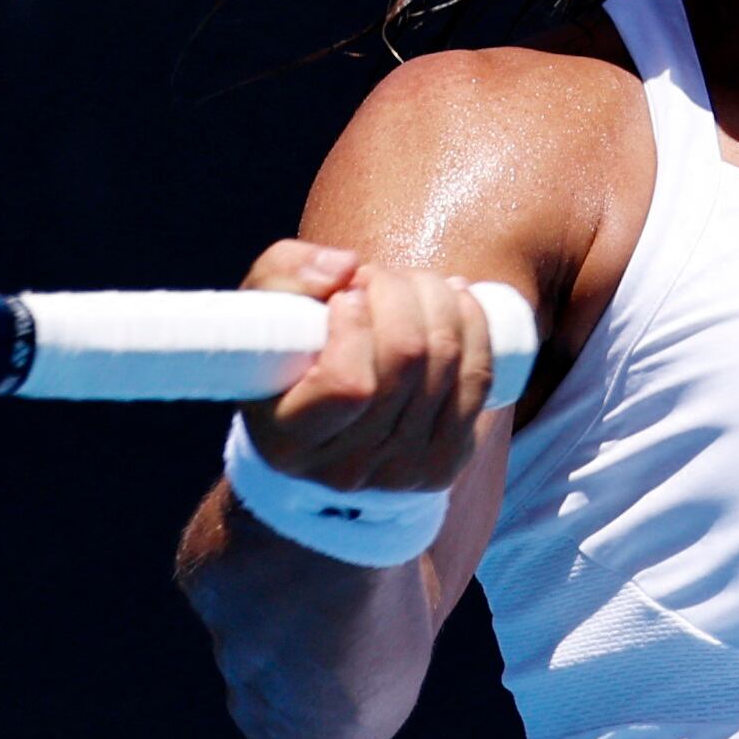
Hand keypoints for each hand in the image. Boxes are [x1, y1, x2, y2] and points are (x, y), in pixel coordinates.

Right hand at [235, 239, 497, 494]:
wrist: (321, 424)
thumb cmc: (284, 357)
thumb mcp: (261, 309)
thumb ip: (285, 275)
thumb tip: (346, 268)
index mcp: (288, 441)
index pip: (348, 384)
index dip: (356, 324)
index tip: (344, 296)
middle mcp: (346, 468)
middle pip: (406, 360)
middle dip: (399, 293)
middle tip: (378, 276)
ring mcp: (401, 471)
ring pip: (445, 362)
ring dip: (437, 299)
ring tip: (411, 283)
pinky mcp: (444, 463)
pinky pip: (477, 380)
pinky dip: (473, 326)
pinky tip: (456, 299)